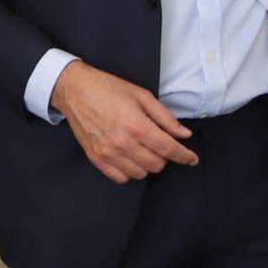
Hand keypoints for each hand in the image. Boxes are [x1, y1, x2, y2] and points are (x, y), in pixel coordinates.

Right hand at [51, 59, 197, 182]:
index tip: (192, 159)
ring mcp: (108, 153)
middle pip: (157, 165)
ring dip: (147, 164)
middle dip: (164, 156)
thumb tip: (184, 134)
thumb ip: (166, 118)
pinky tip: (130, 158)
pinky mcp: (96, 158)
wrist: (75, 90)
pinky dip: (129, 171)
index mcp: (138, 126)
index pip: (169, 149)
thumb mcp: (143, 96)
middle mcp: (123, 143)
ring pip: (140, 173)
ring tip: (143, 149)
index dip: (185, 156)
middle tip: (160, 144)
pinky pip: (120, 177)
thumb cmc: (109, 89)